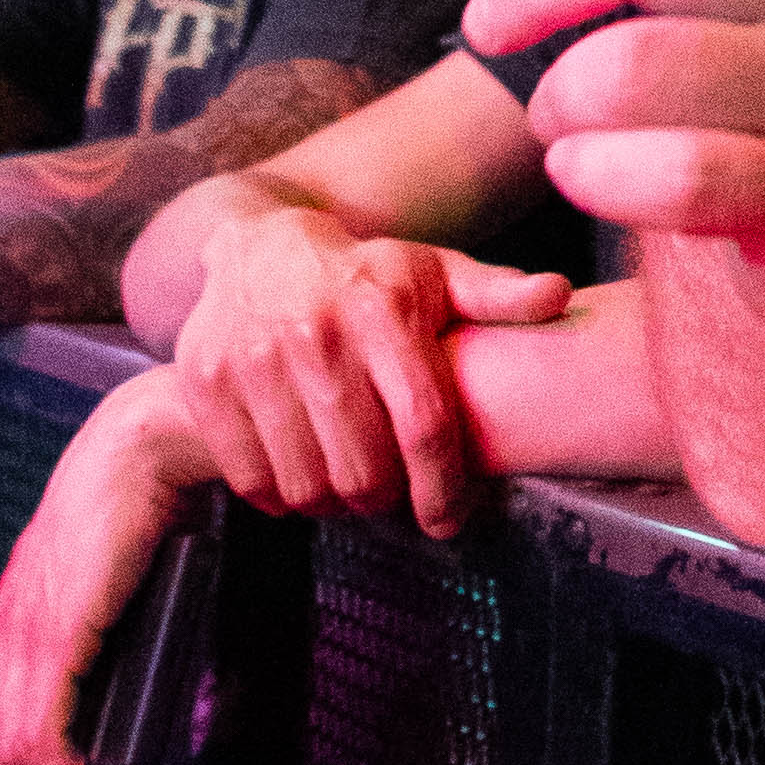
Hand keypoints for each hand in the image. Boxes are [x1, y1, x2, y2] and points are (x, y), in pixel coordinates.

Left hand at [0, 374, 211, 764]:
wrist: (143, 445)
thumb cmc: (144, 491)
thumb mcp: (117, 565)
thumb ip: (113, 613)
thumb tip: (143, 660)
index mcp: (26, 609)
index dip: (32, 762)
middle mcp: (15, 625)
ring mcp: (30, 630)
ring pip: (11, 747)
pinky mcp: (58, 630)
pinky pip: (40, 728)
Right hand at [171, 204, 569, 538]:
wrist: (258, 246)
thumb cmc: (365, 273)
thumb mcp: (434, 272)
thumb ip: (496, 294)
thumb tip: (560, 295)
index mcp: (383, 309)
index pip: (424, 425)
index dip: (442, 486)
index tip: (448, 518)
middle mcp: (316, 334)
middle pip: (364, 470)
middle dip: (388, 500)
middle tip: (393, 496)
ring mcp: (252, 360)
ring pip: (308, 485)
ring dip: (334, 504)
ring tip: (348, 483)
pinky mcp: (205, 383)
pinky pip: (251, 480)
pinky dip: (280, 498)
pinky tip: (302, 475)